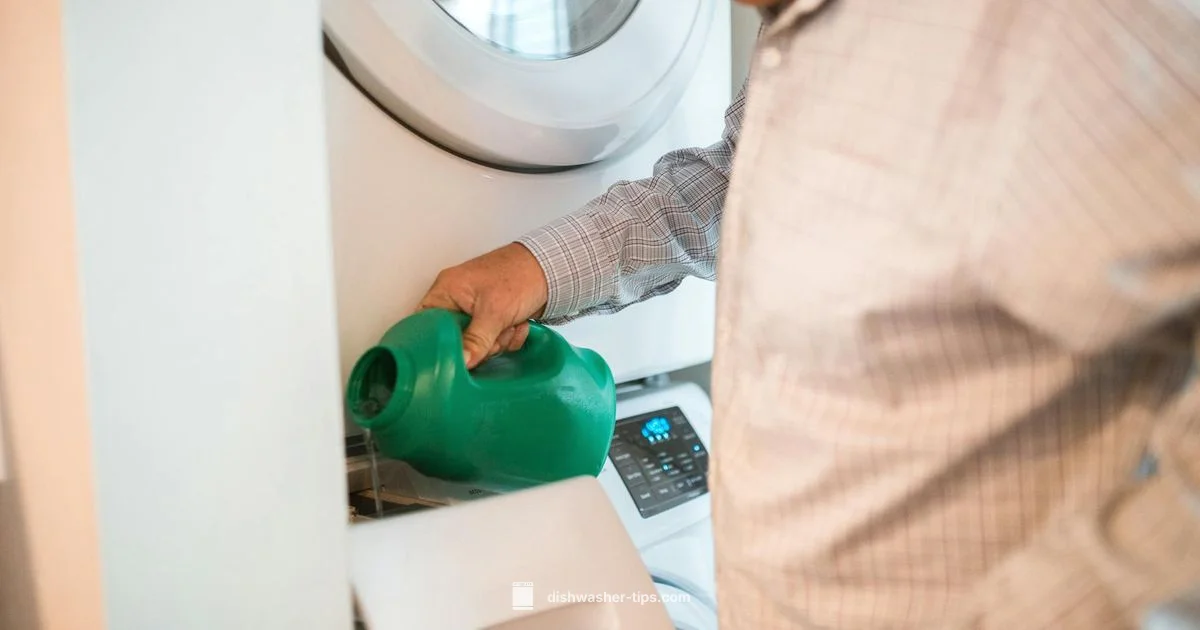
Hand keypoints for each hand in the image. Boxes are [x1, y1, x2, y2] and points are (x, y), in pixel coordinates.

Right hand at [418, 243, 548, 368]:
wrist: (552, 270)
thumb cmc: (519, 275)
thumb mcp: (495, 311)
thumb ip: (476, 340)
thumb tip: (461, 362)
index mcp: (446, 291)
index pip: (426, 324)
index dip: (438, 342)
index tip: (456, 353)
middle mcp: (456, 301)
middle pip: (454, 340)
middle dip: (480, 342)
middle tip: (495, 334)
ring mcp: (474, 311)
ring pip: (476, 345)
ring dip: (498, 341)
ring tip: (510, 323)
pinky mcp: (492, 319)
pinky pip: (492, 342)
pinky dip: (508, 338)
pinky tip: (518, 324)